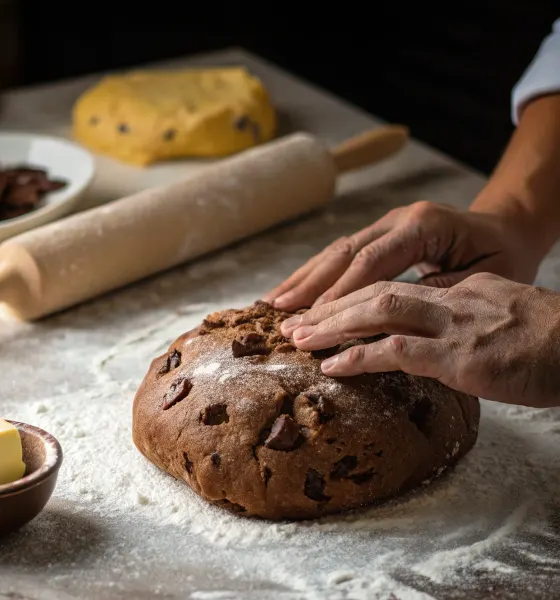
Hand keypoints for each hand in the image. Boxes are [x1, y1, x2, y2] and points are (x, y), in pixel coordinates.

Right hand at [264, 201, 542, 310]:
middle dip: (310, 285)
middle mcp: (397, 220)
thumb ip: (433, 294)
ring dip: (304, 278)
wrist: (507, 226)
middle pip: (344, 253)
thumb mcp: (482, 277)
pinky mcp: (378, 235)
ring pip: (336, 251)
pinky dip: (315, 274)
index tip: (315, 319)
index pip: (371, 262)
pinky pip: (341, 254)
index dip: (340, 292)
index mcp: (423, 226)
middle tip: (281, 313)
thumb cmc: (503, 254)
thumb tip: (389, 319)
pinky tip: (294, 291)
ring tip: (273, 302)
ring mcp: (385, 224)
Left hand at [279, 273, 559, 407]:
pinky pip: (397, 350)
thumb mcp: (506, 320)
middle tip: (294, 320)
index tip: (324, 311)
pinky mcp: (460, 355)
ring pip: (379, 310)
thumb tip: (431, 341)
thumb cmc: (557, 344)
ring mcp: (455, 324)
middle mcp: (453, 299)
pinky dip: (359, 357)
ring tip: (300, 338)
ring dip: (334, 324)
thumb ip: (465, 322)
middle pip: (377, 290)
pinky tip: (332, 366)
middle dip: (331, 304)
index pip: (397, 287)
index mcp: (463, 289)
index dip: (354, 297)